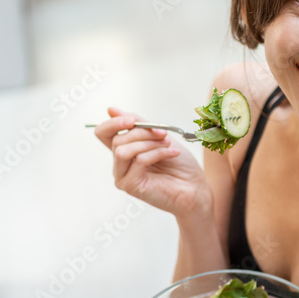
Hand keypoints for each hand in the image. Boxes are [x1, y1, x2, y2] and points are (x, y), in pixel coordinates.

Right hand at [94, 107, 211, 218]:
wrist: (195, 187)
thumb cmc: (179, 164)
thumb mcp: (157, 136)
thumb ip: (137, 123)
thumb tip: (111, 110)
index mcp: (124, 150)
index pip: (103, 133)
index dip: (113, 123)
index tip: (132, 120)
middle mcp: (120, 164)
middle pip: (117, 139)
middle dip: (142, 132)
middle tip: (163, 134)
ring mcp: (123, 176)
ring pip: (123, 150)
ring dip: (148, 143)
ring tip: (167, 144)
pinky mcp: (131, 186)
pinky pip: (138, 161)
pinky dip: (156, 153)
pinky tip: (171, 153)